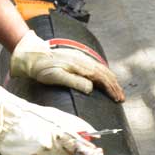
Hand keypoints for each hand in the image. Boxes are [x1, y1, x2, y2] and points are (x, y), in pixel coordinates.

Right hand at [0, 87, 102, 154]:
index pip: (81, 149)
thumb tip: (93, 135)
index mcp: (58, 136)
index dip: (90, 153)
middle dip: (63, 150)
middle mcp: (50, 151)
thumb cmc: (30, 116)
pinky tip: (29, 149)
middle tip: (51, 140)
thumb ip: (76, 126)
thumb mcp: (55, 116)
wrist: (4, 122)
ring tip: (36, 142)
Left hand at [10, 31, 124, 101]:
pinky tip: (104, 79)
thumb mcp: (56, 76)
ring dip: (111, 80)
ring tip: (116, 90)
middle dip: (115, 86)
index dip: (111, 90)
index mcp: (82, 67)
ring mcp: (82, 59)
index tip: (117, 100)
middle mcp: (85, 61)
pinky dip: (104, 74)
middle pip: (105, 74)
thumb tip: (91, 89)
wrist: (33, 54)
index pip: (103, 79)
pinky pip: (96, 67)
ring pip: (102, 70)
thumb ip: (74, 82)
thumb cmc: (42, 68)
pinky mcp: (78, 59)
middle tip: (121, 98)